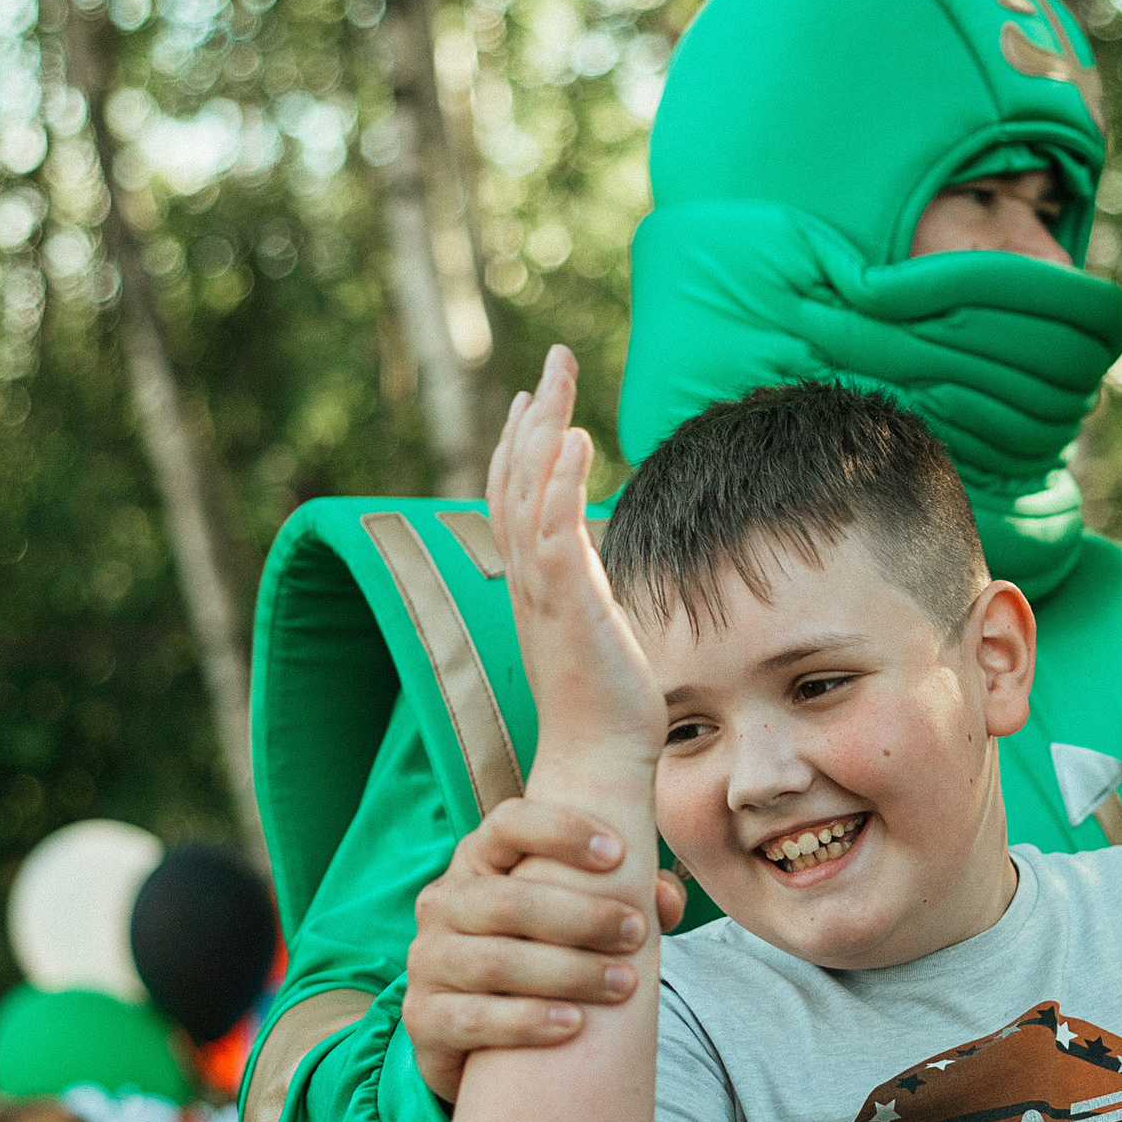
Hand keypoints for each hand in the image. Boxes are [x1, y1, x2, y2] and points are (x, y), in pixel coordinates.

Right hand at [407, 799, 689, 1101]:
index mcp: (480, 859)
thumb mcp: (581, 915)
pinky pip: (472, 1018)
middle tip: (637, 935)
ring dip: (567, 972)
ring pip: (494, 961)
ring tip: (623, 986)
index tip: (618, 854)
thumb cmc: (545, 949)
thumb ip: (629, 896)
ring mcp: (427, 960)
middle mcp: (444, 901)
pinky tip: (573, 1024)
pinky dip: (527, 1022)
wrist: (483, 1032)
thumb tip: (665, 898)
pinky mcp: (423, 1018)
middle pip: (508, 900)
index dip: (562, 832)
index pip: (509, 823)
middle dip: (582, 917)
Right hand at [485, 347, 662, 768]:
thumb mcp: (595, 625)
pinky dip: (558, 483)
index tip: (535, 396)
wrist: (598, 759)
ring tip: (557, 383)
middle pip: (516, 480)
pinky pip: (554, 535)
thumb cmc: (605, 703)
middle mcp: (529, 580)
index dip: (522, 444)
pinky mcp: (569, 608)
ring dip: (542, 434)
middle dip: (534, 416)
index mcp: (537, 581)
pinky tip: (575, 440)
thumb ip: (589, 588)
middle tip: (554, 361)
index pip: (517, 497)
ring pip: (527, 496)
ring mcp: (544, 593)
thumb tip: (599, 566)